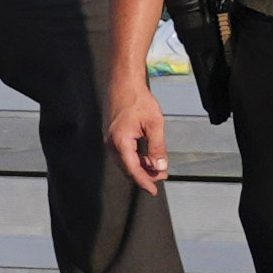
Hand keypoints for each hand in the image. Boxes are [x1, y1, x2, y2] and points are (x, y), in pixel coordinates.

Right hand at [109, 74, 170, 195]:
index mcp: (120, 142)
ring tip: (158, 168)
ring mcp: (110, 139)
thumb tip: (160, 167)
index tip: (154, 190)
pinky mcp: (112, 135)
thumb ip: (157, 148)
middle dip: (144, 175)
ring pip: (125, 162)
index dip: (144, 182)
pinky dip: (135, 159)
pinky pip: (123, 153)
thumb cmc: (138, 99)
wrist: (123, 82)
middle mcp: (112, 143)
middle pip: (128, 168)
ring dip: (141, 167)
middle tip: (162, 177)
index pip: (133, 170)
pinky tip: (147, 158)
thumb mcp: (154, 124)